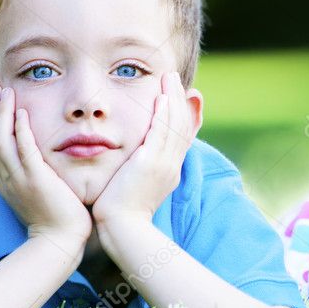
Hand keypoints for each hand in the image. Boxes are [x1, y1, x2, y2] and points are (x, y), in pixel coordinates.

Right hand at [0, 86, 91, 247]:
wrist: (60, 240)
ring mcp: (19, 179)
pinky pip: (24, 151)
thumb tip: (30, 156)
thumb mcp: (32, 191)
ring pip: (0, 140)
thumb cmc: (53, 215)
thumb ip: (27, 172)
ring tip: (6, 92)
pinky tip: (23, 112)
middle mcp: (5, 178)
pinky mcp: (36, 180)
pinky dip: (20, 130)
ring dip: (2, 113)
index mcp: (3, 180)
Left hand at [92, 71, 194, 227]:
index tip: (186, 96)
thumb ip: (138, 169)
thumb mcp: (135, 186)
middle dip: (180, 100)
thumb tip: (134, 159)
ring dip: (173, 99)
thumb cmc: (121, 213)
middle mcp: (172, 165)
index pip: (183, 136)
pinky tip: (162, 98)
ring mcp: (164, 164)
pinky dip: (163, 115)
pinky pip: (161, 134)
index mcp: (170, 170)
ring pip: (175, 125)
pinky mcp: (151, 164)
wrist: (122, 229)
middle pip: (183, 126)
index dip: (187, 114)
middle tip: (174, 79)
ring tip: (169, 78)